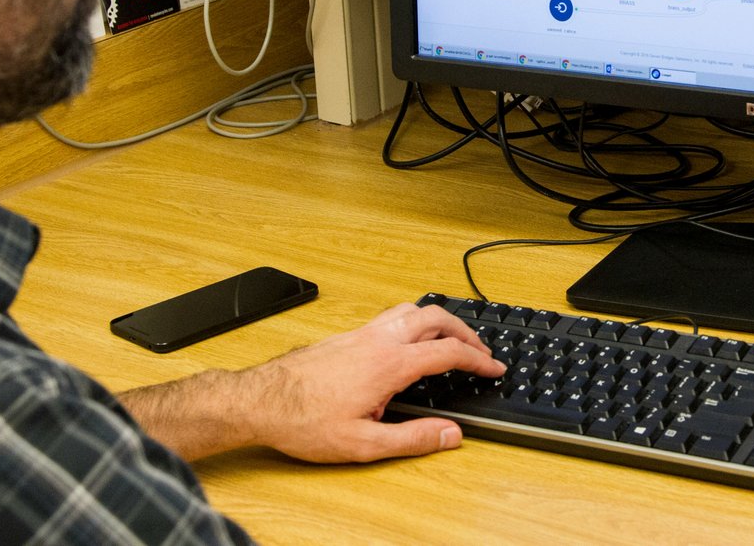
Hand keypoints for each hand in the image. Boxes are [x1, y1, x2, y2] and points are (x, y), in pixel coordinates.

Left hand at [119, 303, 504, 463]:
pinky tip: (408, 340)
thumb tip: (451, 434)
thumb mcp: (364, 444)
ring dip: (439, 320)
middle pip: (434, 318)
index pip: (447, 353)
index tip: (493, 368)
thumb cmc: (304, 422)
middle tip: (480, 351)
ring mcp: (360, 333)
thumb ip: (413, 439)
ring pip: (411, 309)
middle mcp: (377, 340)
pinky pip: (390, 316)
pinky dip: (413, 320)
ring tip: (451, 338)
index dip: (478, 360)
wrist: (259, 401)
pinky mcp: (345, 335)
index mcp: (388, 364)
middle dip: (465, 331)